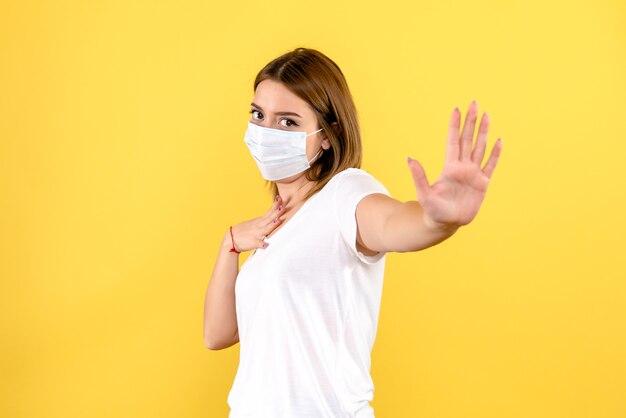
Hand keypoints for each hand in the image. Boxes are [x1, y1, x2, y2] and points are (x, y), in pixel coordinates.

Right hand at [226, 195, 285, 251]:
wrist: (231, 239)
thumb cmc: (243, 231)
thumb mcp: (254, 223)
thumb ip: (264, 220)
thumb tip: (275, 217)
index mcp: (260, 221)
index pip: (269, 212)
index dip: (275, 206)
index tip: (280, 198)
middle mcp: (259, 226)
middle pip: (270, 218)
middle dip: (277, 213)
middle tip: (283, 207)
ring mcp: (257, 234)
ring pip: (266, 229)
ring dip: (272, 225)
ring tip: (278, 221)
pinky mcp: (254, 242)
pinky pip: (259, 244)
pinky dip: (263, 244)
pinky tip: (267, 244)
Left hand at [407, 100, 501, 228]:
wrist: (445, 223)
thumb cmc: (433, 210)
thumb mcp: (424, 193)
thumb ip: (419, 176)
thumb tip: (410, 158)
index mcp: (449, 167)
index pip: (453, 141)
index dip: (455, 126)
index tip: (456, 109)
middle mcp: (462, 167)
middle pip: (468, 139)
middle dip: (471, 122)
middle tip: (474, 103)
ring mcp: (473, 174)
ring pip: (480, 148)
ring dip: (484, 132)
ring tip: (487, 115)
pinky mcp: (482, 184)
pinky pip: (490, 166)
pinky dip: (495, 154)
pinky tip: (499, 140)